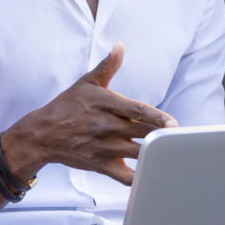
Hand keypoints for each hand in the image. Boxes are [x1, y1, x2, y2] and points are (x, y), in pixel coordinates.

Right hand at [6, 43, 175, 185]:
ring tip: (174, 154)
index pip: (137, 111)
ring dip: (155, 154)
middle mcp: (105, 126)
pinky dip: (141, 178)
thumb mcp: (86, 82)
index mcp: (105, 104)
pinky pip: (125, 176)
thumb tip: (120, 46)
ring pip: (137, 154)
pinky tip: (154, 174)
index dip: (157, 118)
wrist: (43, 134)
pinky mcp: (100, 165)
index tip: (173, 124)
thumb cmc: (67, 106)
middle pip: (142, 132)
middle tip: (181, 138)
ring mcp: (103, 147)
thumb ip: (108, 66)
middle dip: (162, 136)